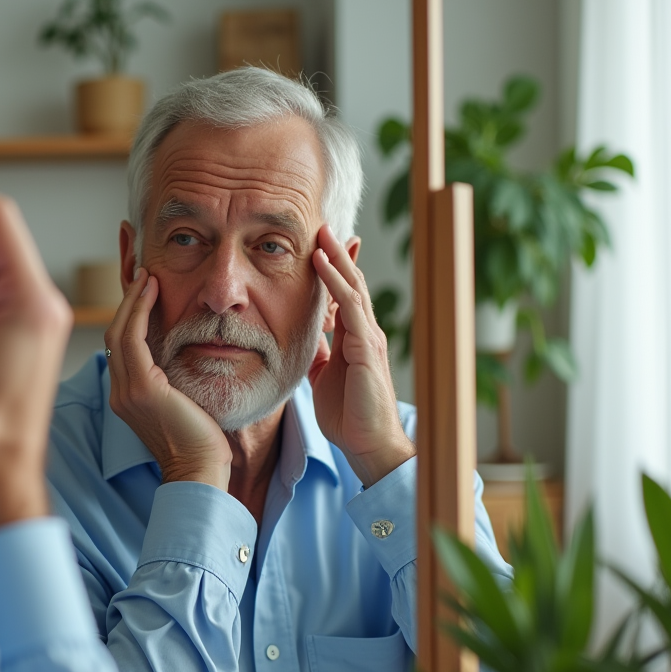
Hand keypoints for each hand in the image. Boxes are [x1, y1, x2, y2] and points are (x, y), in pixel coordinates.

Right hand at [103, 267, 231, 489]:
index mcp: (126, 397)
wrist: (200, 470)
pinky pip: (132, 339)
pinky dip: (139, 311)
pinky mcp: (142, 387)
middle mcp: (119, 393)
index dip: (128, 316)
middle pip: (114, 335)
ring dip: (133, 300)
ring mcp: (127, 391)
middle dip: (127, 302)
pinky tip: (152, 292)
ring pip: (120, 332)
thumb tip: (183, 354)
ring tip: (147, 277)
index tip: (144, 291)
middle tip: (144, 274)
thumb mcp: (182, 403)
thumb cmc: (200, 442)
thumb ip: (172, 381)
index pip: (120, 348)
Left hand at [309, 226, 414, 486]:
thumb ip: (317, 356)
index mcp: (354, 339)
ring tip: (321, 234)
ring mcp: (368, 338)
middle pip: (351, 284)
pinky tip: (322, 265)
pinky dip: (335, 284)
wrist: (367, 445)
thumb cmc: (348, 415)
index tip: (320, 246)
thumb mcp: (323, 378)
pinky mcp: (366, 348)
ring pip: (352, 288)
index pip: (344, 296)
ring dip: (336, 259)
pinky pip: (350, 308)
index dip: (333, 271)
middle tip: (321, 226)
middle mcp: (364, 333)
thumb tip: (303, 341)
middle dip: (337, 254)